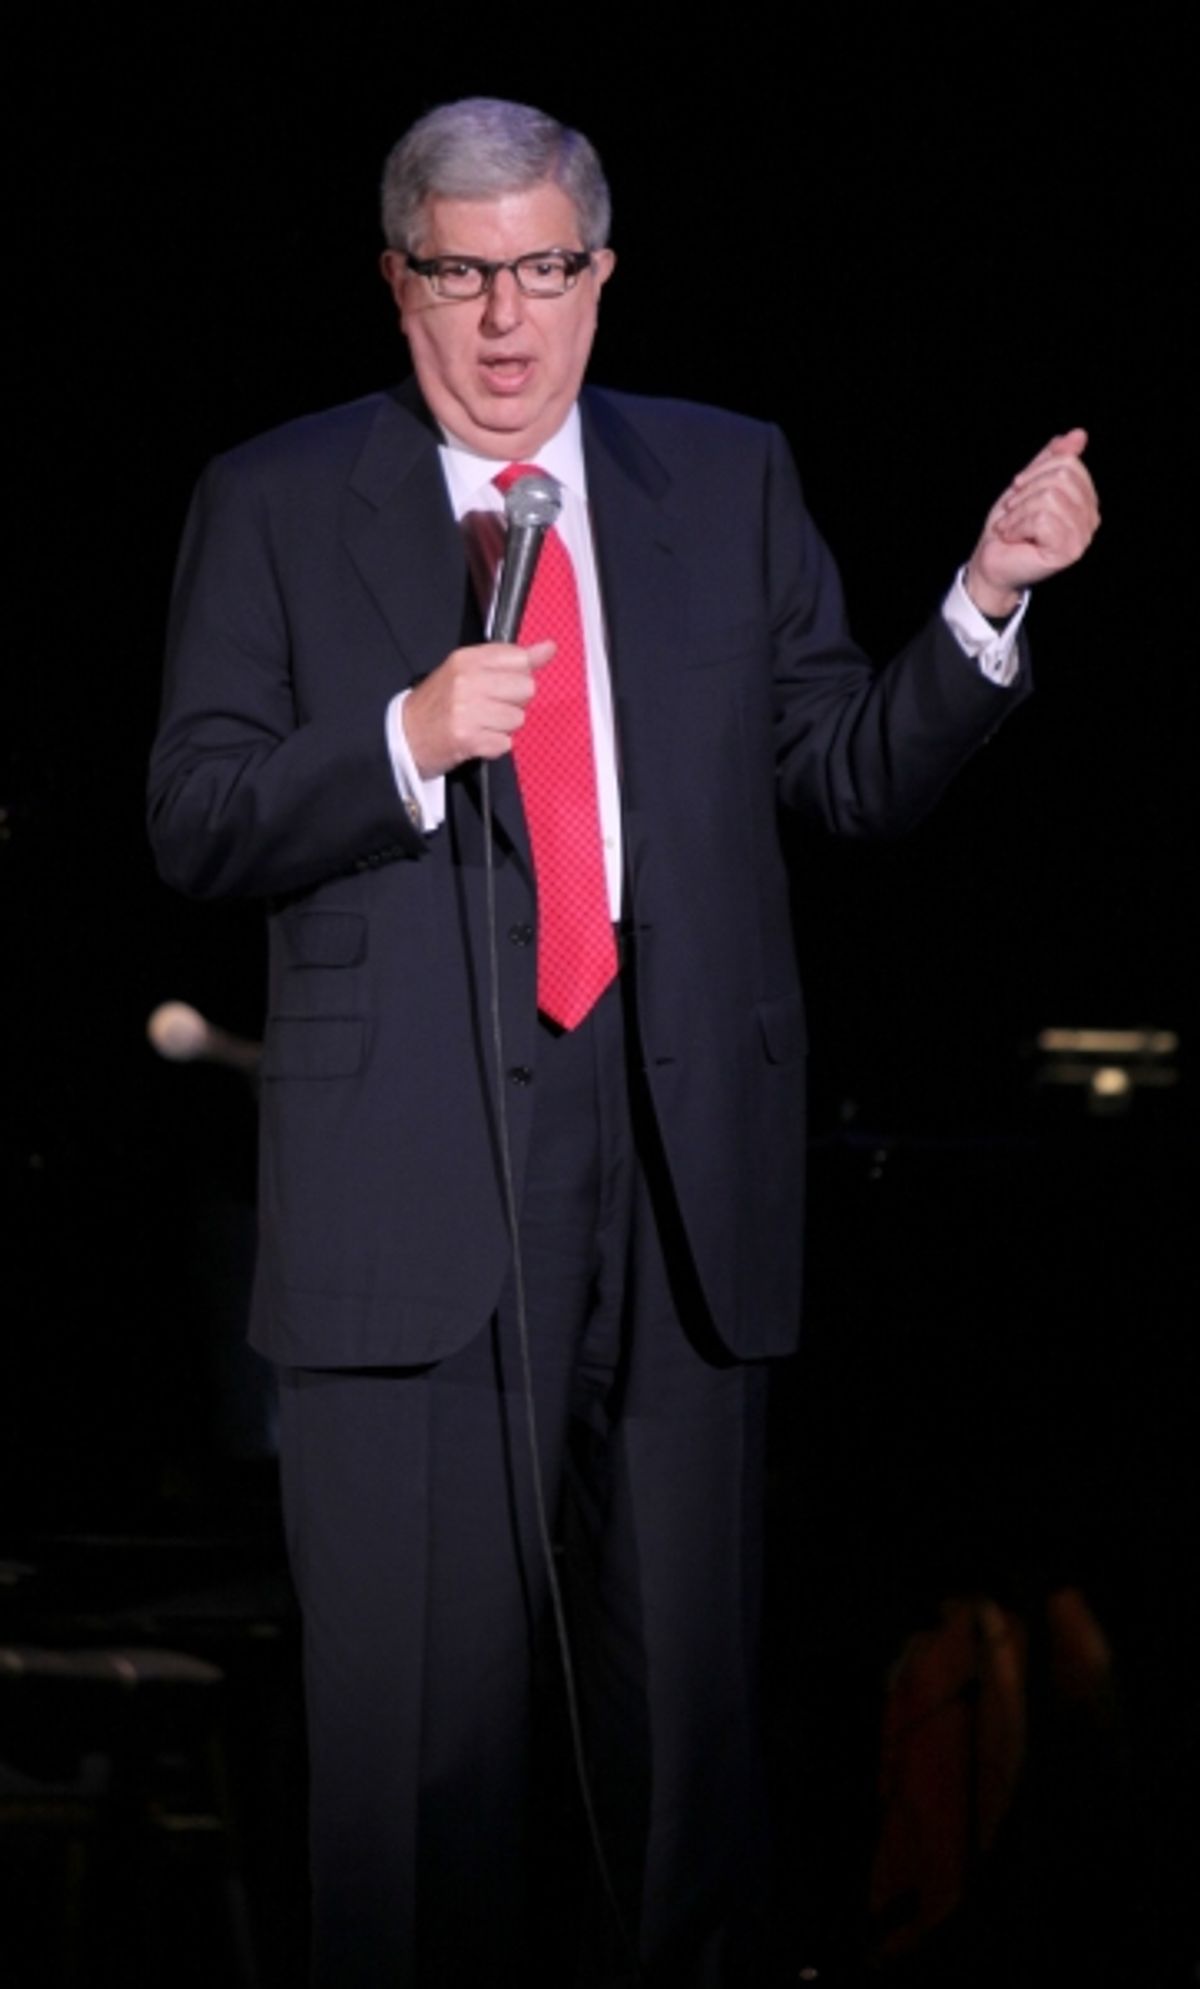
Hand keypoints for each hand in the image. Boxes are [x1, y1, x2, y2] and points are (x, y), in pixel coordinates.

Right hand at [401, 639, 554, 777]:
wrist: (405, 736)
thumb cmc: (440, 702)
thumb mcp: (469, 670)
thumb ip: (511, 659)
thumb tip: (549, 648)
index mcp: (467, 659)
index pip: (520, 659)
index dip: (518, 675)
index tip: (502, 684)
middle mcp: (467, 681)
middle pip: (526, 689)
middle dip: (514, 702)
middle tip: (489, 707)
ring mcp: (467, 711)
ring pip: (518, 719)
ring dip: (504, 726)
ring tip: (481, 724)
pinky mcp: (468, 739)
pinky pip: (505, 743)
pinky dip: (494, 746)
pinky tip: (476, 739)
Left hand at [965, 428, 1099, 617]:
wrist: (989, 562)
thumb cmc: (1008, 526)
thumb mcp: (1027, 485)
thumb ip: (1051, 460)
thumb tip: (1079, 434)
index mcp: (1084, 499)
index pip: (1069, 462)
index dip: (1036, 471)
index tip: (1018, 489)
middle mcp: (1091, 517)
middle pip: (1062, 476)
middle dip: (1027, 490)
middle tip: (1011, 510)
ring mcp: (1082, 536)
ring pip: (1050, 497)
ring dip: (1018, 511)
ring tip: (1009, 526)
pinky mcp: (1068, 551)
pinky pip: (1043, 519)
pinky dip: (1018, 525)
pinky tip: (1012, 537)